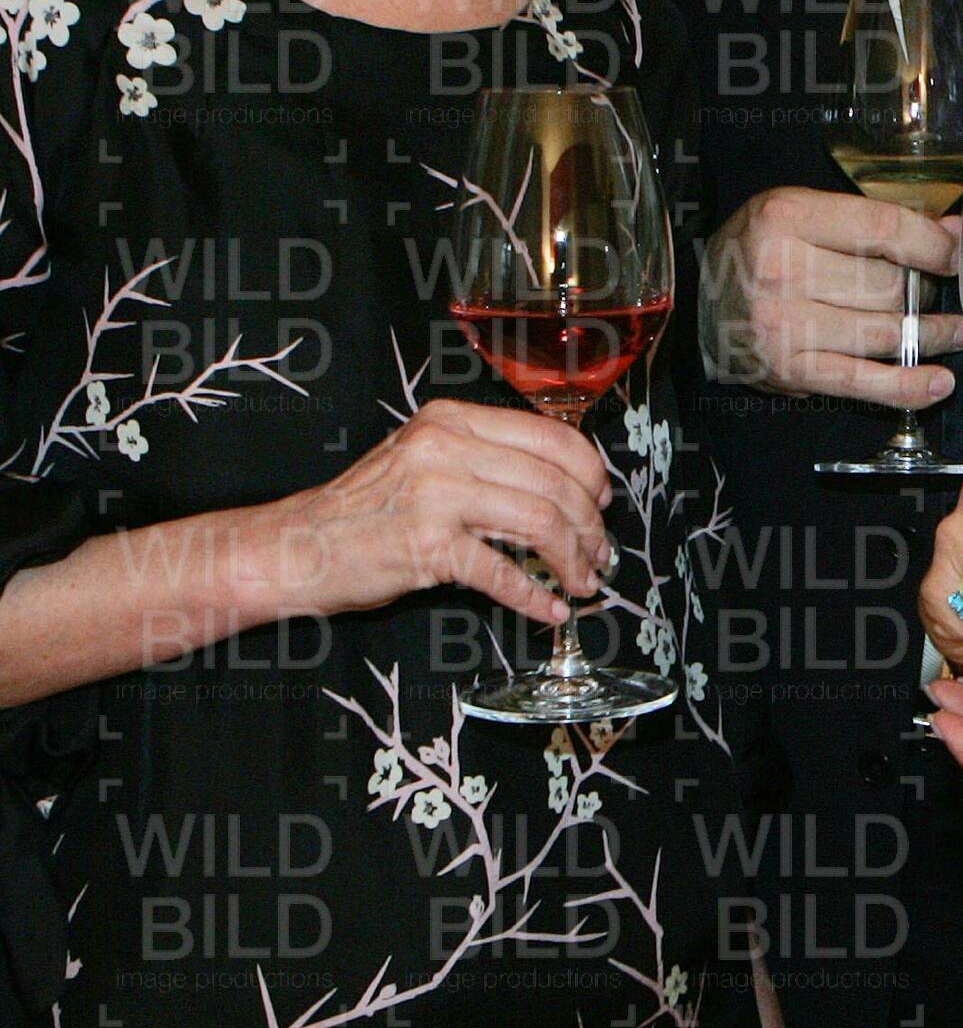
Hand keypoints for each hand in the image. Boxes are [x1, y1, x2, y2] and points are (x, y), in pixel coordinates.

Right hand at [265, 398, 612, 626]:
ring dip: (571, 560)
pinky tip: (548, 609)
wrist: (296, 545)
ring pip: (540, 522)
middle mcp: (446, 446)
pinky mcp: (426, 546)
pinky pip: (502, 572)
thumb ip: (485, 460)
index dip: (591, 475)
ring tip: (580, 581)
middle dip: (589, 525)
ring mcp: (435, 494)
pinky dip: (533, 596)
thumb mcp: (425, 458)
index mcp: (452, 418)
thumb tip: (564, 487)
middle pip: (555, 482)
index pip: (553, 438)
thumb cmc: (366, 509)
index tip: (602, 503)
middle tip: (598, 554)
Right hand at [699, 184, 962, 401]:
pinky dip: (906, 387)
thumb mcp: (805, 212)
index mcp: (787, 217)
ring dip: (932, 335)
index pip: (884, 229)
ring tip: (955, 331)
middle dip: (927, 290)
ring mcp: (783, 326)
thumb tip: (956, 233)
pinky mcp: (789, 371)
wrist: (697, 298)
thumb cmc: (760, 248)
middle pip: (888, 285)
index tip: (959, 255)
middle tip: (947, 293)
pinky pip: (861, 382)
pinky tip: (938, 383)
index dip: (934, 245)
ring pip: (884, 332)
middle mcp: (781, 271)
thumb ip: (874, 219)